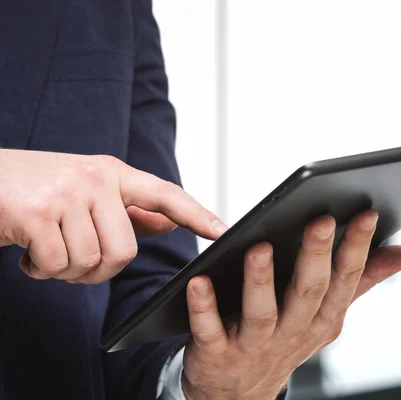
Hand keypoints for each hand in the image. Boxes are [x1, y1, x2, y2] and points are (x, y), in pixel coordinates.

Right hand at [0, 149, 226, 283]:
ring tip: (48, 250)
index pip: (165, 195)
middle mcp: (94, 178)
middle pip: (125, 251)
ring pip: (91, 262)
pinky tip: (28, 253)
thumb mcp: (88, 194)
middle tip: (74, 262)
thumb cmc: (37, 191)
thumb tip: (169, 224)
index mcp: (112, 173)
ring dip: (67, 271)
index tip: (222, 230)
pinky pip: (57, 265)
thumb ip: (130, 210)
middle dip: (99, 270)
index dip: (196, 214)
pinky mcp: (36, 212)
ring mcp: (66, 193)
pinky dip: (41, 270)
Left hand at [182, 210, 400, 399]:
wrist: (240, 392)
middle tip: (320, 221)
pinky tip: (199, 281)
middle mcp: (295, 331)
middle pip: (308, 292)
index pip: (345, 279)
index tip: (366, 214)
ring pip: (262, 313)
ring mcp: (256, 345)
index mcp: (324, 317)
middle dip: (316, 258)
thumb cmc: (288, 338)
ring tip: (260, 248)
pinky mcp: (218, 353)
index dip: (357, 247)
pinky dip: (205, 307)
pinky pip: (210, 330)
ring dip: (261, 281)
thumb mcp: (330, 313)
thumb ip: (365, 279)